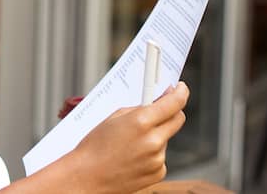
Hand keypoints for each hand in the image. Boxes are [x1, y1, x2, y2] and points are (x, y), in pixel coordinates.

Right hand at [64, 82, 189, 193]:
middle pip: (178, 119)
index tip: (181, 88)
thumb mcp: (113, 118)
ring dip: (156, 135)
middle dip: (172, 111)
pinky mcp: (158, 173)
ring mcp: (157, 158)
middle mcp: (153, 140)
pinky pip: (161, 156)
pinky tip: (133, 157)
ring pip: (166, 138)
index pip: (174, 102)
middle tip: (161, 109)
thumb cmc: (94, 147)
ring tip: (131, 143)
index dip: (180, 92)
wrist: (86, 177)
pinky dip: (151, 153)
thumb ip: (137, 109)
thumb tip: (155, 103)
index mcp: (141, 122)